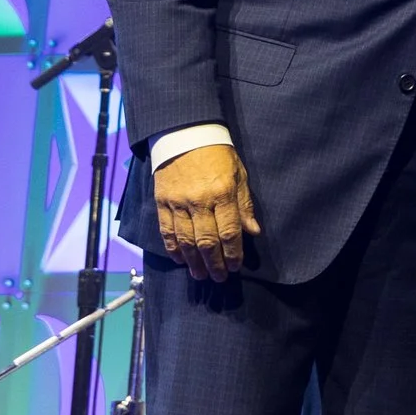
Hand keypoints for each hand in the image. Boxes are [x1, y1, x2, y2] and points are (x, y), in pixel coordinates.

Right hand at [153, 143, 259, 282]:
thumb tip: (253, 232)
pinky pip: (166, 231)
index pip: (229, 231)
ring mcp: (178, 203)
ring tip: (200, 275)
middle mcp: (199, 201)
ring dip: (193, 261)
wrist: (185, 136)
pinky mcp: (162, 202)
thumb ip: (245, 204)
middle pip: (206, 240)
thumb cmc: (218, 155)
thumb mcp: (239, 175)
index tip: (235, 267)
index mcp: (222, 193)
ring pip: (185, 240)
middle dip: (213, 263)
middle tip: (218, 277)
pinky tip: (180, 259)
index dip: (232, 252)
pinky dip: (173, 248)